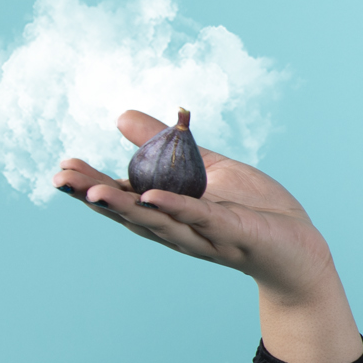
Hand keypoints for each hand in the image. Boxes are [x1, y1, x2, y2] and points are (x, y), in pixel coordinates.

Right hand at [54, 110, 361, 362]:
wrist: (302, 246)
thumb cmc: (256, 210)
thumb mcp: (206, 167)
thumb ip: (165, 146)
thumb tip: (120, 117)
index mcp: (170, 213)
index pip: (124, 199)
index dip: (92, 187)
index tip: (61, 169)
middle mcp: (181, 229)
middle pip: (131, 213)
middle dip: (95, 196)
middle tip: (60, 178)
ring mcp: (206, 235)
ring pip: (159, 221)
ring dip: (124, 207)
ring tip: (91, 192)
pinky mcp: (234, 234)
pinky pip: (202, 220)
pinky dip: (176, 208)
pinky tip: (151, 196)